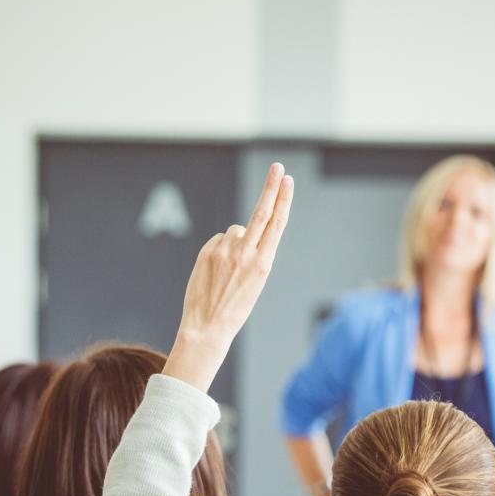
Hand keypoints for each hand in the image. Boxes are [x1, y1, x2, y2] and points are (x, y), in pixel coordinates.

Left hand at [164, 163, 293, 392]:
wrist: (208, 327)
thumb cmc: (235, 307)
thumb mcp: (255, 281)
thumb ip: (254, 252)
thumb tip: (242, 228)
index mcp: (264, 263)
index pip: (276, 223)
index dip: (282, 199)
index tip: (287, 180)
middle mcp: (246, 253)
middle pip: (261, 212)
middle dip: (270, 188)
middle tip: (277, 167)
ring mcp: (225, 251)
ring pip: (236, 230)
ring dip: (236, 242)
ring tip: (230, 270)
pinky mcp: (208, 252)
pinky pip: (219, 240)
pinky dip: (220, 249)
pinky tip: (217, 271)